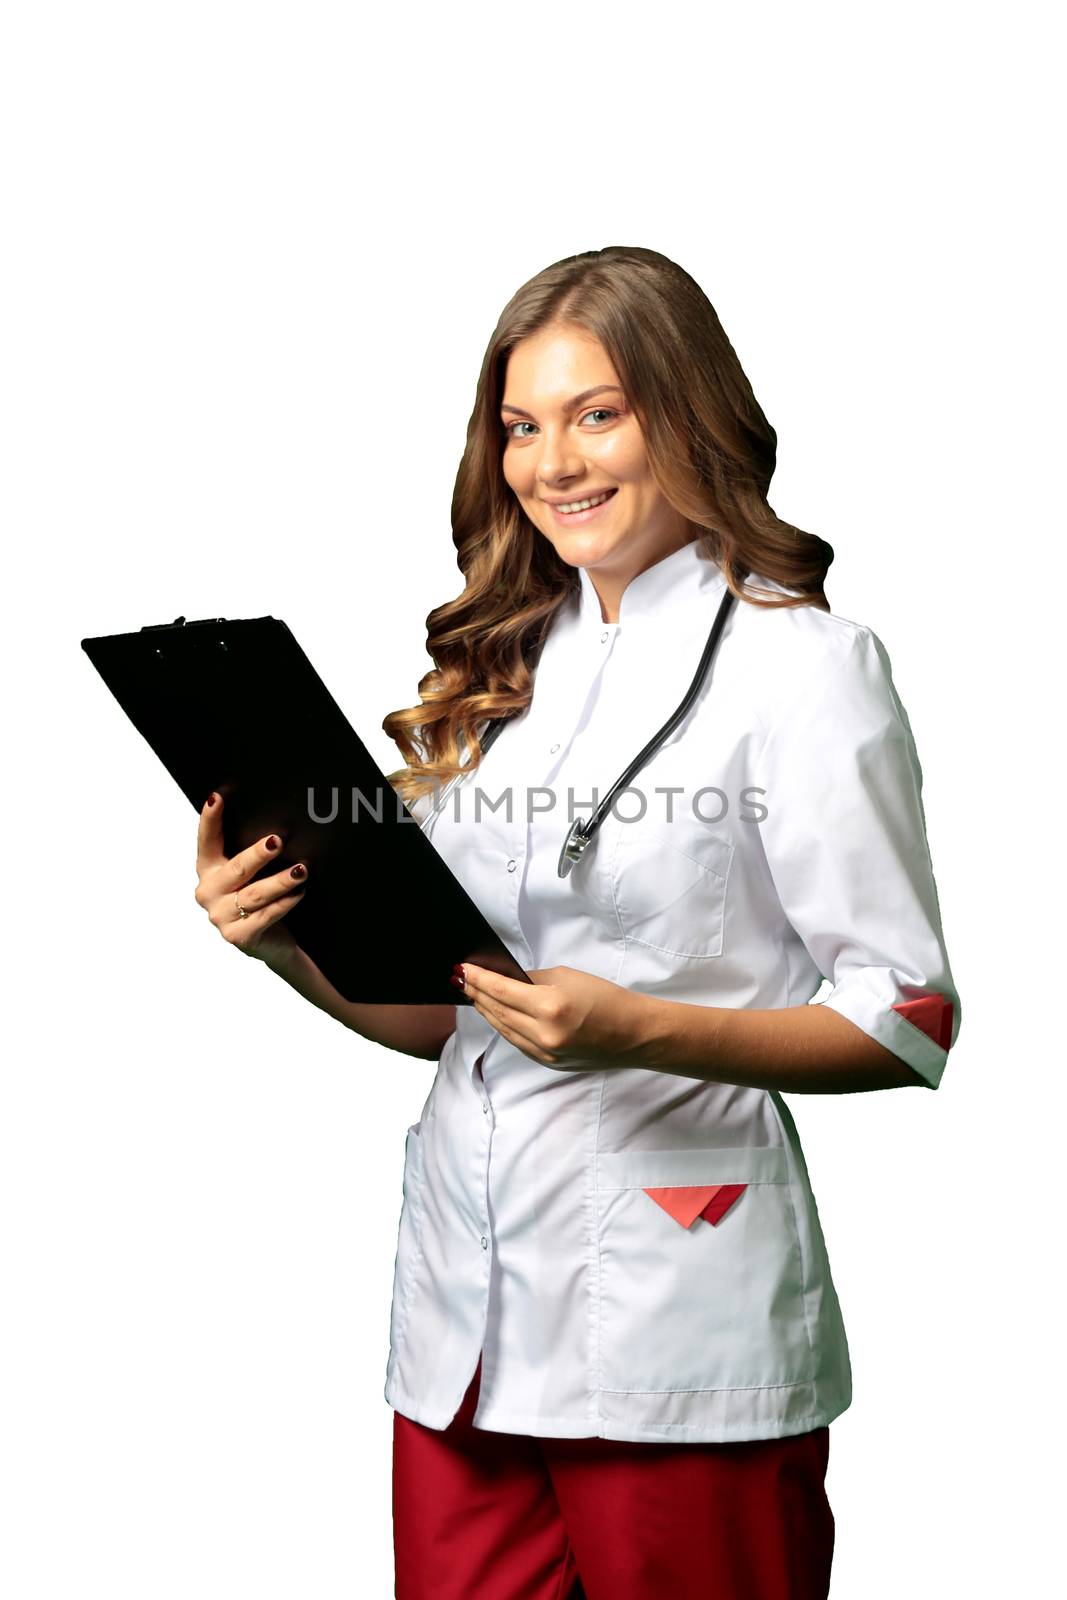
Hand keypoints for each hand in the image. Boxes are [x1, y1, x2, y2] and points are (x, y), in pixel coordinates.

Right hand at [194, 792, 307, 972]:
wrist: (271, 941)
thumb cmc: (260, 896)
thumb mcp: (251, 872)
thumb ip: (252, 853)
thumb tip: (276, 827)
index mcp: (208, 869)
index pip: (207, 840)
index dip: (210, 819)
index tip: (216, 797)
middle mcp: (208, 892)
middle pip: (236, 868)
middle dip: (258, 854)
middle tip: (277, 841)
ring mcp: (221, 917)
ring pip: (255, 894)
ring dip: (280, 881)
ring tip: (301, 871)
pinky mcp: (238, 937)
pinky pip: (265, 916)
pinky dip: (284, 903)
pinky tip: (298, 893)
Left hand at [454, 962, 651, 1070]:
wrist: (634, 1034)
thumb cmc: (607, 999)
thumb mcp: (568, 977)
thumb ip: (533, 980)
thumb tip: (506, 980)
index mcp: (550, 1008)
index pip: (501, 991)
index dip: (478, 979)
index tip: (461, 969)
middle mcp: (543, 1034)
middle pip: (497, 1011)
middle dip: (476, 993)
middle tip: (459, 978)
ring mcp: (544, 1053)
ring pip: (503, 1029)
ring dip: (485, 1010)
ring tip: (471, 994)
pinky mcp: (547, 1063)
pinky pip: (516, 1041)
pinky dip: (503, 1025)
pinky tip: (495, 1013)